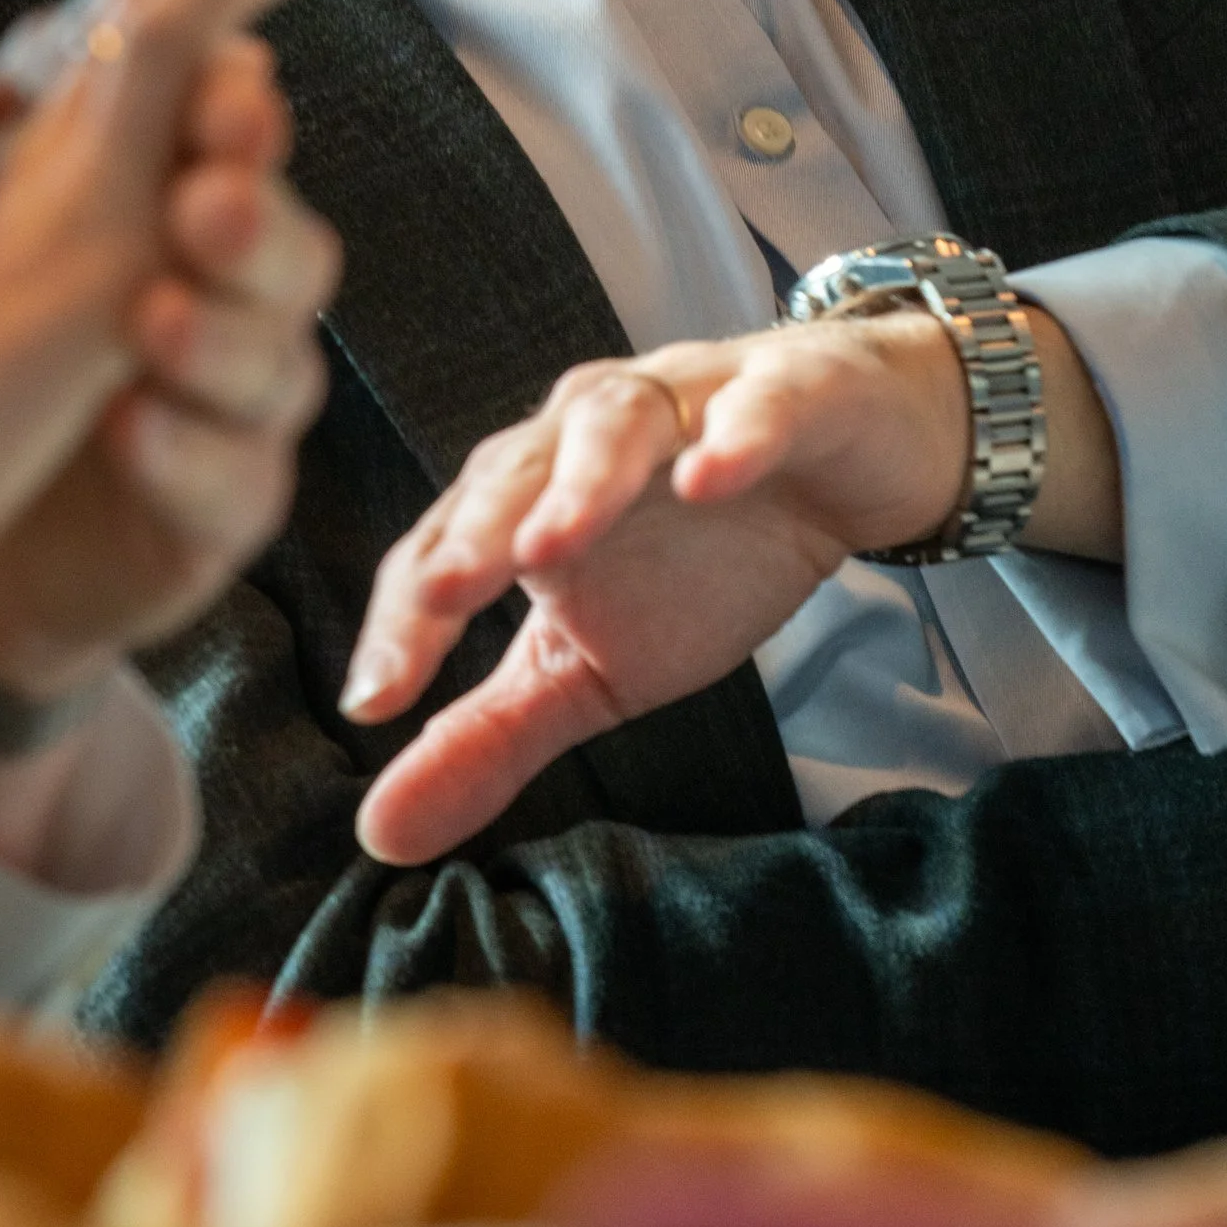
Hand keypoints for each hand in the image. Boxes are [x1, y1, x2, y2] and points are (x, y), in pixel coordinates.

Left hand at [0, 18, 341, 695]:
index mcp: (159, 191)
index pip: (226, 126)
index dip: (234, 99)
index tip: (218, 77)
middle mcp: (217, 289)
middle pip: (287, 242)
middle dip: (255, 216)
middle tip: (203, 201)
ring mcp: (225, 405)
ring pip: (281, 364)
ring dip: (224, 338)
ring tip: (154, 319)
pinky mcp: (213, 512)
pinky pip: (237, 486)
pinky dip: (188, 455)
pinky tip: (130, 430)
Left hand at [342, 299, 1114, 865]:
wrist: (854, 463)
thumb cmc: (708, 557)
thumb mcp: (596, 669)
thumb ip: (490, 738)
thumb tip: (381, 836)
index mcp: (525, 496)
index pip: (444, 550)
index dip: (406, 622)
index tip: (372, 704)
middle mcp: (584, 433)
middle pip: (514, 471)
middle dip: (476, 532)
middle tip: (445, 597)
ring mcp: (685, 399)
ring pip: (615, 424)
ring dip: (582, 481)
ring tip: (549, 548)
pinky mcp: (788, 391)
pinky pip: (756, 405)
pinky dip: (730, 437)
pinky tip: (708, 478)